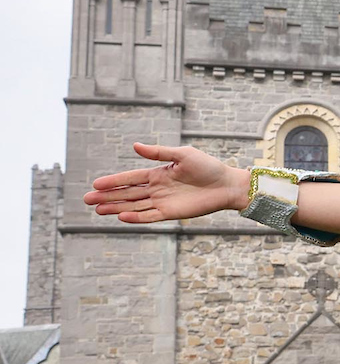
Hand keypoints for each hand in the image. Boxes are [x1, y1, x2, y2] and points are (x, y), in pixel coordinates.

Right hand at [84, 143, 247, 223]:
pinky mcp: (172, 213)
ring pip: (134, 206)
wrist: (227, 185)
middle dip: (108, 197)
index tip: (95, 184)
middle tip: (88, 200)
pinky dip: (136, 217)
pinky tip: (121, 217)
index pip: (130, 179)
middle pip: (127, 194)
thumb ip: (159, 153)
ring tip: (98, 210)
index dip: (113, 182)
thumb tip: (134, 146)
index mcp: (157, 174)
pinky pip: (150, 216)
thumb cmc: (208, 167)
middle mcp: (157, 189)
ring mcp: (163, 202)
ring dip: (116, 208)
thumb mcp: (183, 155)